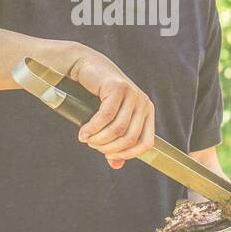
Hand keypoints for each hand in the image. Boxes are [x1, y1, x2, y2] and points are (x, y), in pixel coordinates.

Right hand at [69, 50, 155, 169]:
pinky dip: (93, 129)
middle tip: (93, 145)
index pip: (147, 143)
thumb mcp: (110, 120)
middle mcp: (143, 103)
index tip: (109, 156)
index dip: (129, 154)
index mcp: (147, 112)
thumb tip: (116, 166)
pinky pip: (106, 117)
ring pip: (118, 129)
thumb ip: (115, 141)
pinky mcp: (118, 88)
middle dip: (109, 147)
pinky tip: (83, 133)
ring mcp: (133, 95)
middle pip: (130, 138)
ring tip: (87, 139)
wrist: (86, 66)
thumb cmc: (97, 96)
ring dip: (99, 139)